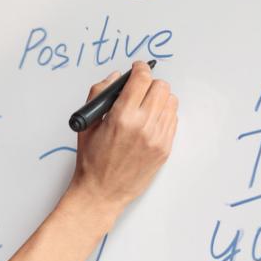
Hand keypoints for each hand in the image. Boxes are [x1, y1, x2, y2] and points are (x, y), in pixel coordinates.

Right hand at [67, 60, 178, 209]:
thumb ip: (99, 94)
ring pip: (170, 101)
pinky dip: (163, 115)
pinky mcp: (165, 149)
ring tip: (145, 106)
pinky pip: (173, 120)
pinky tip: (150, 121)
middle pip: (161, 86)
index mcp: (122, 117)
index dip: (139, 69)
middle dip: (149, 83)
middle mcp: (143, 126)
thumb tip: (116, 78)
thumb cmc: (92, 161)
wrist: (101, 192)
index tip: (137, 68)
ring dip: (159, 98)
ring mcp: (157, 138)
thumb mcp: (87, 124)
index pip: (141, 79)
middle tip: (139, 89)